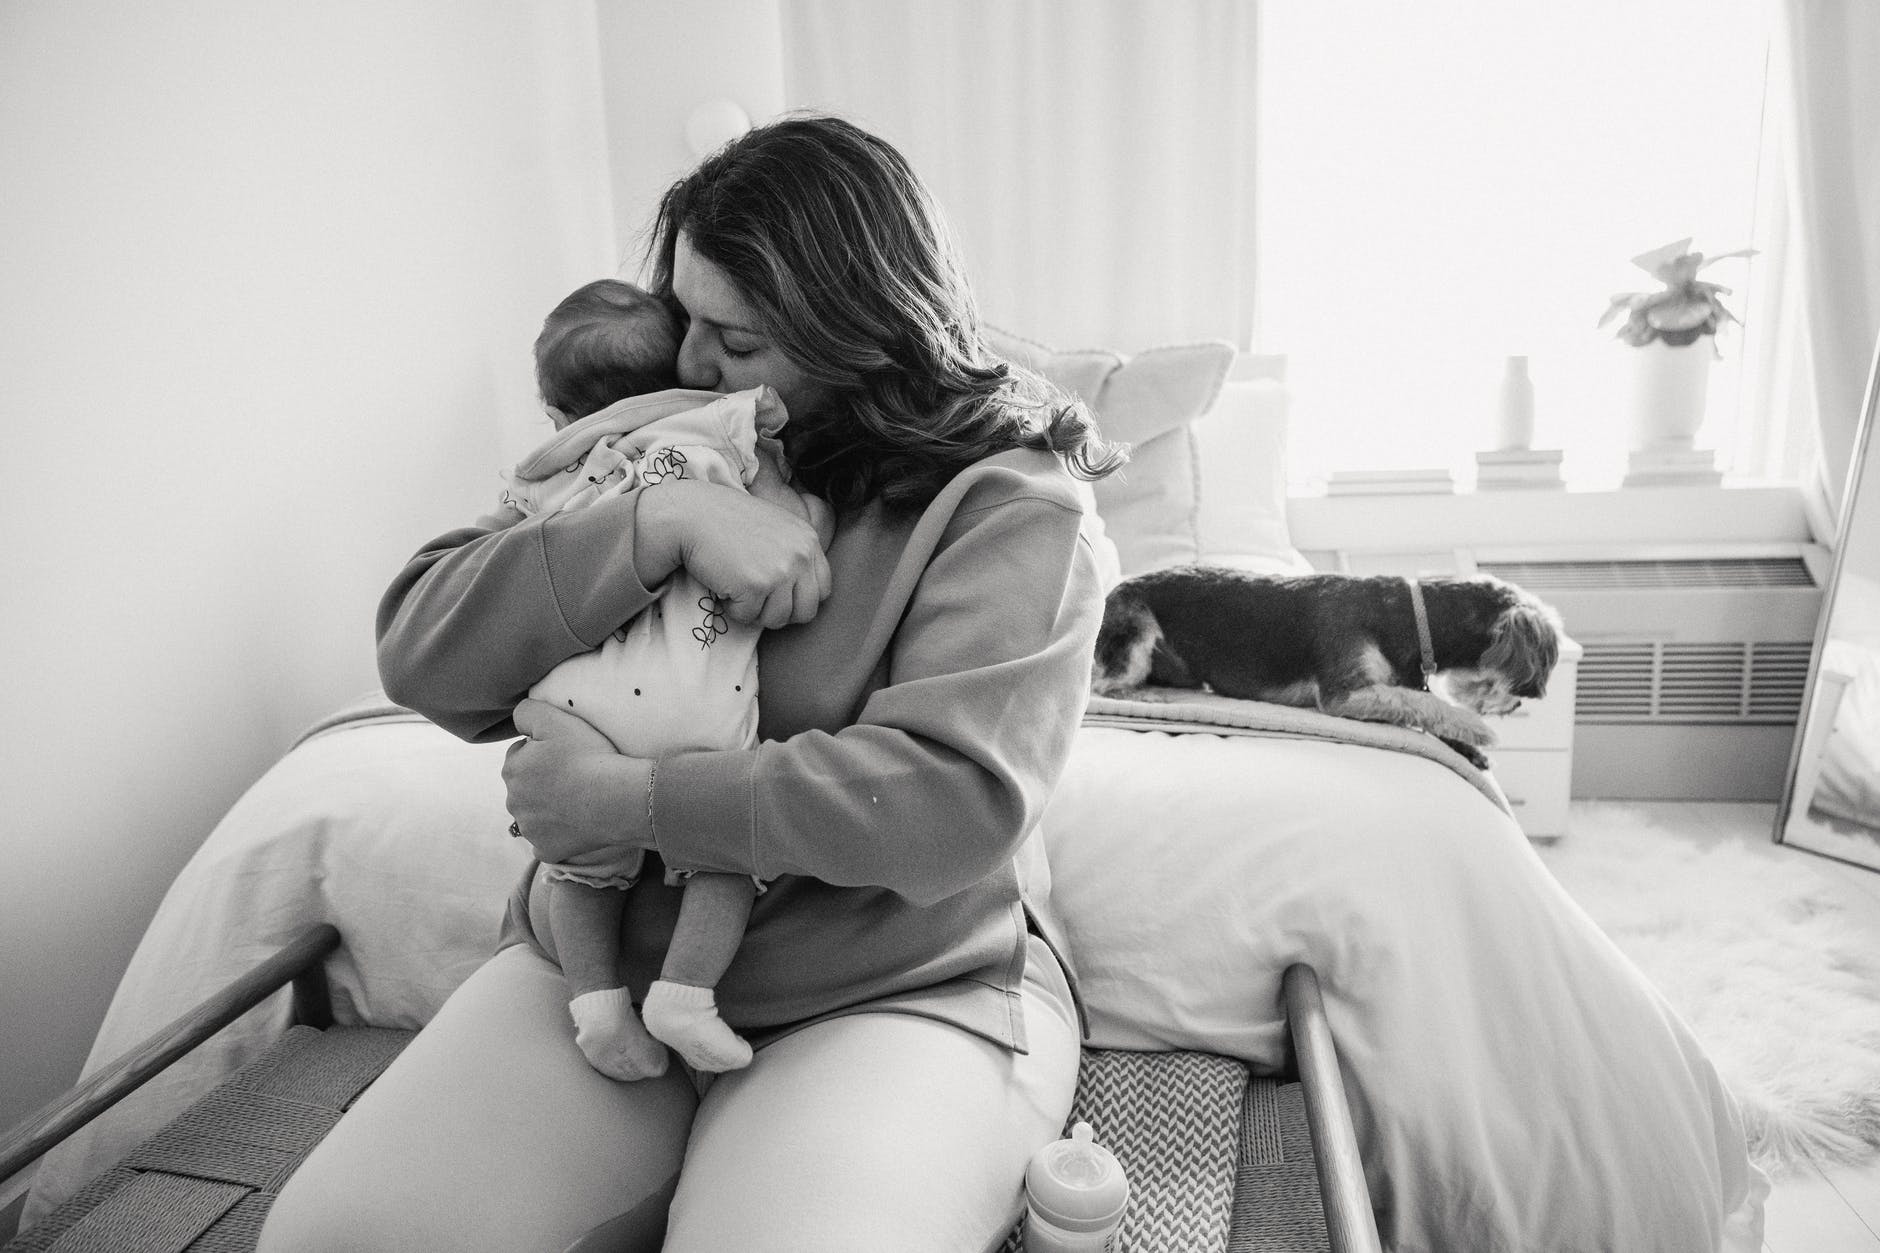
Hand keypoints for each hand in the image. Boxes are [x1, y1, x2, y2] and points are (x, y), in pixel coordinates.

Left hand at [504, 699, 651, 867]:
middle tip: (575, 774)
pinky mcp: (546, 849)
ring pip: (535, 813)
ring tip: (580, 798)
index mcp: (511, 769)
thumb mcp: (555, 719)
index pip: (521, 754)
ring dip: (550, 806)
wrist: (617, 799)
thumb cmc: (589, 756)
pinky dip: (559, 833)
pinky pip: (547, 840)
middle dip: (544, 780)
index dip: (544, 750)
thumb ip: (526, 712)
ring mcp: (529, 829)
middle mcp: (513, 802)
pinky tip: (577, 823)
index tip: (567, 753)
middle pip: (526, 785)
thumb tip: (518, 720)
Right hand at [638, 480, 831, 628]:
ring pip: (777, 619)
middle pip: (806, 611)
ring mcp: (780, 571)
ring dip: (754, 610)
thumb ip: (796, 553)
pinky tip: (724, 583)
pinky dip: (732, 607)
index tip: (777, 594)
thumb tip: (805, 591)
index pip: (823, 590)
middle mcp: (801, 556)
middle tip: (757, 598)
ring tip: (738, 585)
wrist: (693, 514)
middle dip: (781, 613)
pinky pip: (748, 617)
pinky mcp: (756, 586)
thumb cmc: (729, 522)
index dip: (799, 599)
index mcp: (809, 541)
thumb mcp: (777, 528)